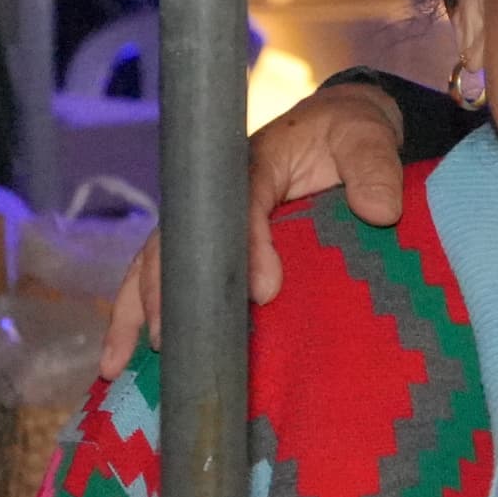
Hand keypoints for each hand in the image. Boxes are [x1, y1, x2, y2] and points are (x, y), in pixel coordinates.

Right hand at [100, 75, 416, 373]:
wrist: (340, 130)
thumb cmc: (349, 134)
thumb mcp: (368, 136)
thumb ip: (375, 168)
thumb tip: (380, 211)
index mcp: (252, 166)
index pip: (241, 206)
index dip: (249, 248)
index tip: (264, 292)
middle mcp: (215, 197)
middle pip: (176, 243)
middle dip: (167, 293)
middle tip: (170, 343)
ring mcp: (205, 224)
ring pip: (156, 266)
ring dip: (135, 314)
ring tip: (116, 366)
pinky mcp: (208, 247)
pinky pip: (169, 281)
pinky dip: (142, 316)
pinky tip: (125, 361)